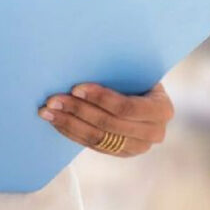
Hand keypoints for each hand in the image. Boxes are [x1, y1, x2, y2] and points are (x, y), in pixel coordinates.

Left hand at [38, 80, 174, 157]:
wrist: (146, 93)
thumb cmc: (138, 75)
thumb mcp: (137, 70)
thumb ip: (120, 70)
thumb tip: (82, 56)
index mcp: (161, 109)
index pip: (126, 107)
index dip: (100, 98)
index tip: (76, 88)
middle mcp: (154, 133)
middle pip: (109, 125)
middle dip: (78, 111)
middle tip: (53, 100)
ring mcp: (138, 147)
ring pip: (98, 138)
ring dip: (69, 123)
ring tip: (47, 111)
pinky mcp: (121, 153)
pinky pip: (93, 146)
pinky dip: (72, 132)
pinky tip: (56, 121)